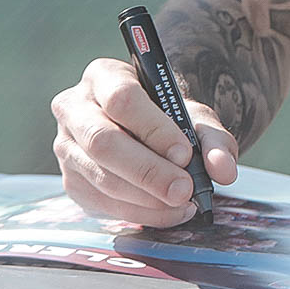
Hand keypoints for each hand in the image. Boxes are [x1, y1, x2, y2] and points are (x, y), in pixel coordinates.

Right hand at [51, 56, 239, 226]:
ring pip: (101, 176)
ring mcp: (66, 147)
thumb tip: (223, 169)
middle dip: (148, 171)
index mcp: (103, 76)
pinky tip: (168, 211)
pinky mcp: (71, 181)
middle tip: (184, 189)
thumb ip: (214, 139)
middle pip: (103, 141)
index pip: (122, 98)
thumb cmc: (168, 117)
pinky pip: (101, 202)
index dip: (153, 129)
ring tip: (183, 202)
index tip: (185, 154)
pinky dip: (139, 212)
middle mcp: (75, 109)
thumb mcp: (194, 116)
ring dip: (145, 197)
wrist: (147, 130)